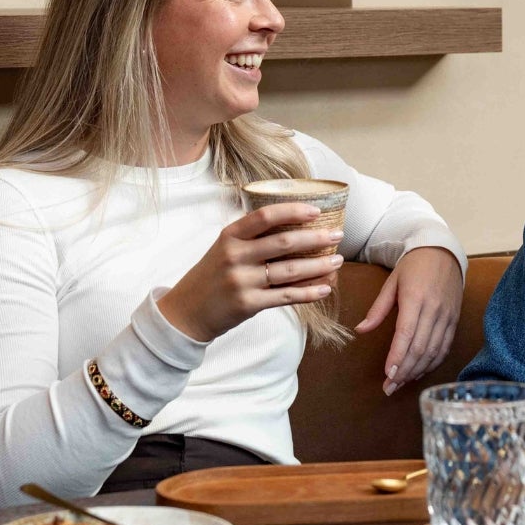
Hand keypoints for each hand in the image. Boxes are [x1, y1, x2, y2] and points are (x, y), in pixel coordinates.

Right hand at [156, 202, 344, 342]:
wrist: (186, 313)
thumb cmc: (212, 275)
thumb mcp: (224, 248)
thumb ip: (252, 237)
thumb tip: (295, 225)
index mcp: (230, 236)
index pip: (265, 216)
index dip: (293, 211)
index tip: (317, 211)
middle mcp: (235, 255)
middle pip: (284, 242)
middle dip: (316, 238)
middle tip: (338, 235)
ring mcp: (242, 281)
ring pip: (290, 270)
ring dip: (319, 265)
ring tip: (337, 260)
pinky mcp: (248, 304)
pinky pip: (286, 296)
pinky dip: (309, 292)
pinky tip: (325, 288)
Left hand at [353, 247, 463, 395]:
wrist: (443, 251)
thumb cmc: (413, 266)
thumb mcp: (392, 282)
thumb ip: (377, 309)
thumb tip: (360, 330)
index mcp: (415, 298)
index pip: (406, 334)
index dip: (397, 357)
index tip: (387, 375)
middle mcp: (434, 309)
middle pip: (420, 348)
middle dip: (404, 371)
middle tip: (389, 387)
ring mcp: (447, 316)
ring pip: (433, 351)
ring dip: (417, 371)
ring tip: (401, 383)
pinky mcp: (454, 320)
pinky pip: (445, 347)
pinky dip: (432, 363)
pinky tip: (419, 372)